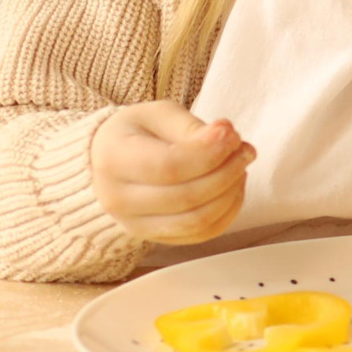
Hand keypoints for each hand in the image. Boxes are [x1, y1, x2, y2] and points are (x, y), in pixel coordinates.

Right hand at [88, 102, 253, 244]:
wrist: (106, 161)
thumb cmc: (137, 132)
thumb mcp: (157, 114)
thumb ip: (190, 126)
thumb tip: (224, 134)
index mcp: (114, 160)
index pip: (169, 167)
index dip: (209, 154)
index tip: (232, 134)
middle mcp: (118, 200)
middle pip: (186, 198)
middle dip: (227, 172)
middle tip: (245, 149)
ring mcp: (134, 225)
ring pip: (196, 221)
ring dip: (231, 193)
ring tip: (240, 165)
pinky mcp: (154, 238)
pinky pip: (200, 234)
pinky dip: (227, 212)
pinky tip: (233, 186)